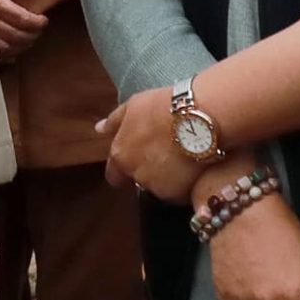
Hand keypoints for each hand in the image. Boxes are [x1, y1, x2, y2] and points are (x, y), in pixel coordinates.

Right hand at [0, 0, 63, 58]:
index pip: (24, 19)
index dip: (38, 22)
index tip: (43, 20)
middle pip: (19, 36)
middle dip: (33, 35)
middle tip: (38, 30)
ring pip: (8, 48)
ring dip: (22, 46)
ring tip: (29, 39)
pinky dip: (6, 56)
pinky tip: (13, 52)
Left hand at [98, 85, 206, 202]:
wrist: (199, 118)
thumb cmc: (165, 107)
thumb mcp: (134, 105)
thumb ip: (115, 121)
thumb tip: (99, 129)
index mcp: (121, 155)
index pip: (114, 175)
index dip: (125, 169)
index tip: (138, 159)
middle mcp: (136, 175)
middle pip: (140, 180)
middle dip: (150, 169)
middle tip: (167, 151)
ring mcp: (158, 187)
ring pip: (161, 186)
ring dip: (169, 176)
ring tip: (184, 156)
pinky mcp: (180, 194)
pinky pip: (180, 193)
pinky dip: (186, 183)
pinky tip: (195, 166)